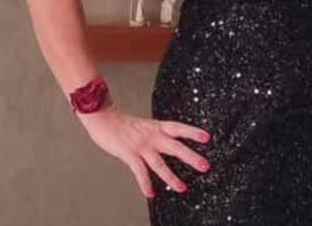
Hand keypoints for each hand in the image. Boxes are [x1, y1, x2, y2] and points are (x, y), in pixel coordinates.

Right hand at [77, 104, 210, 197]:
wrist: (104, 118)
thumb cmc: (123, 123)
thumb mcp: (144, 126)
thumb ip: (155, 135)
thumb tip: (167, 144)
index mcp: (156, 127)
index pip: (178, 127)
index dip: (192, 132)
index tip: (207, 137)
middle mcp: (152, 135)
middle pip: (175, 146)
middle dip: (191, 157)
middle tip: (205, 165)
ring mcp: (141, 145)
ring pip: (160, 163)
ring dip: (172, 177)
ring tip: (182, 187)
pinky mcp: (129, 154)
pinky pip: (140, 171)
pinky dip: (145, 183)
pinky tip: (151, 193)